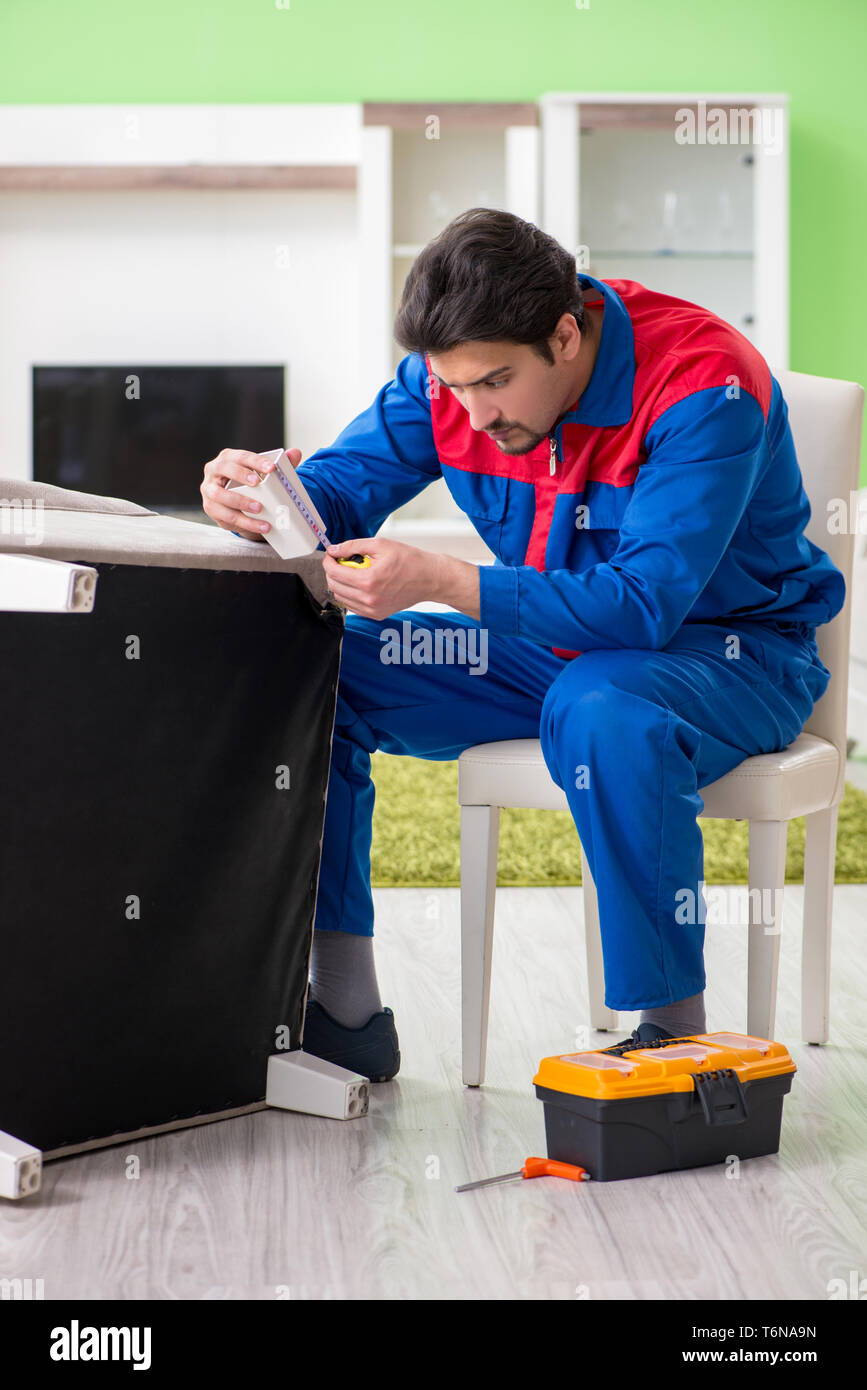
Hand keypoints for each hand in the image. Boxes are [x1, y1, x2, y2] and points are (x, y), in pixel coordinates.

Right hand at [200, 447, 302, 540]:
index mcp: (228, 458)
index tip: (271, 468)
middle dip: (241, 475)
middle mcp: (214, 471)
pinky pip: (226, 516)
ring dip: (241, 502)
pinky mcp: (211, 508)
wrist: (236, 503)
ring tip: (260, 509)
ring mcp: (209, 490)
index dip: (255, 461)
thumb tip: (295, 453)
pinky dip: (245, 522)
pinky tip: (261, 526)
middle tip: (258, 483)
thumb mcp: (264, 474)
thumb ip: (281, 463)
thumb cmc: (249, 484)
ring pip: (221, 496)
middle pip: (224, 469)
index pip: (240, 456)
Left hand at [322, 537, 443, 618]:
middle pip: (334, 586)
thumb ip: (353, 546)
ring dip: (341, 583)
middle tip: (342, 561)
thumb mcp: (380, 545)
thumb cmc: (410, 560)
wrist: (430, 579)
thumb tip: (334, 550)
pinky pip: (352, 606)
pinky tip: (361, 584)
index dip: (328, 561)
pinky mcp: (376, 615)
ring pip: (340, 598)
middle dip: (333, 571)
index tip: (332, 554)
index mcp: (368, 580)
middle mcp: (368, 599)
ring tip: (354, 572)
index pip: (334, 572)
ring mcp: (372, 610)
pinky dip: (350, 594)